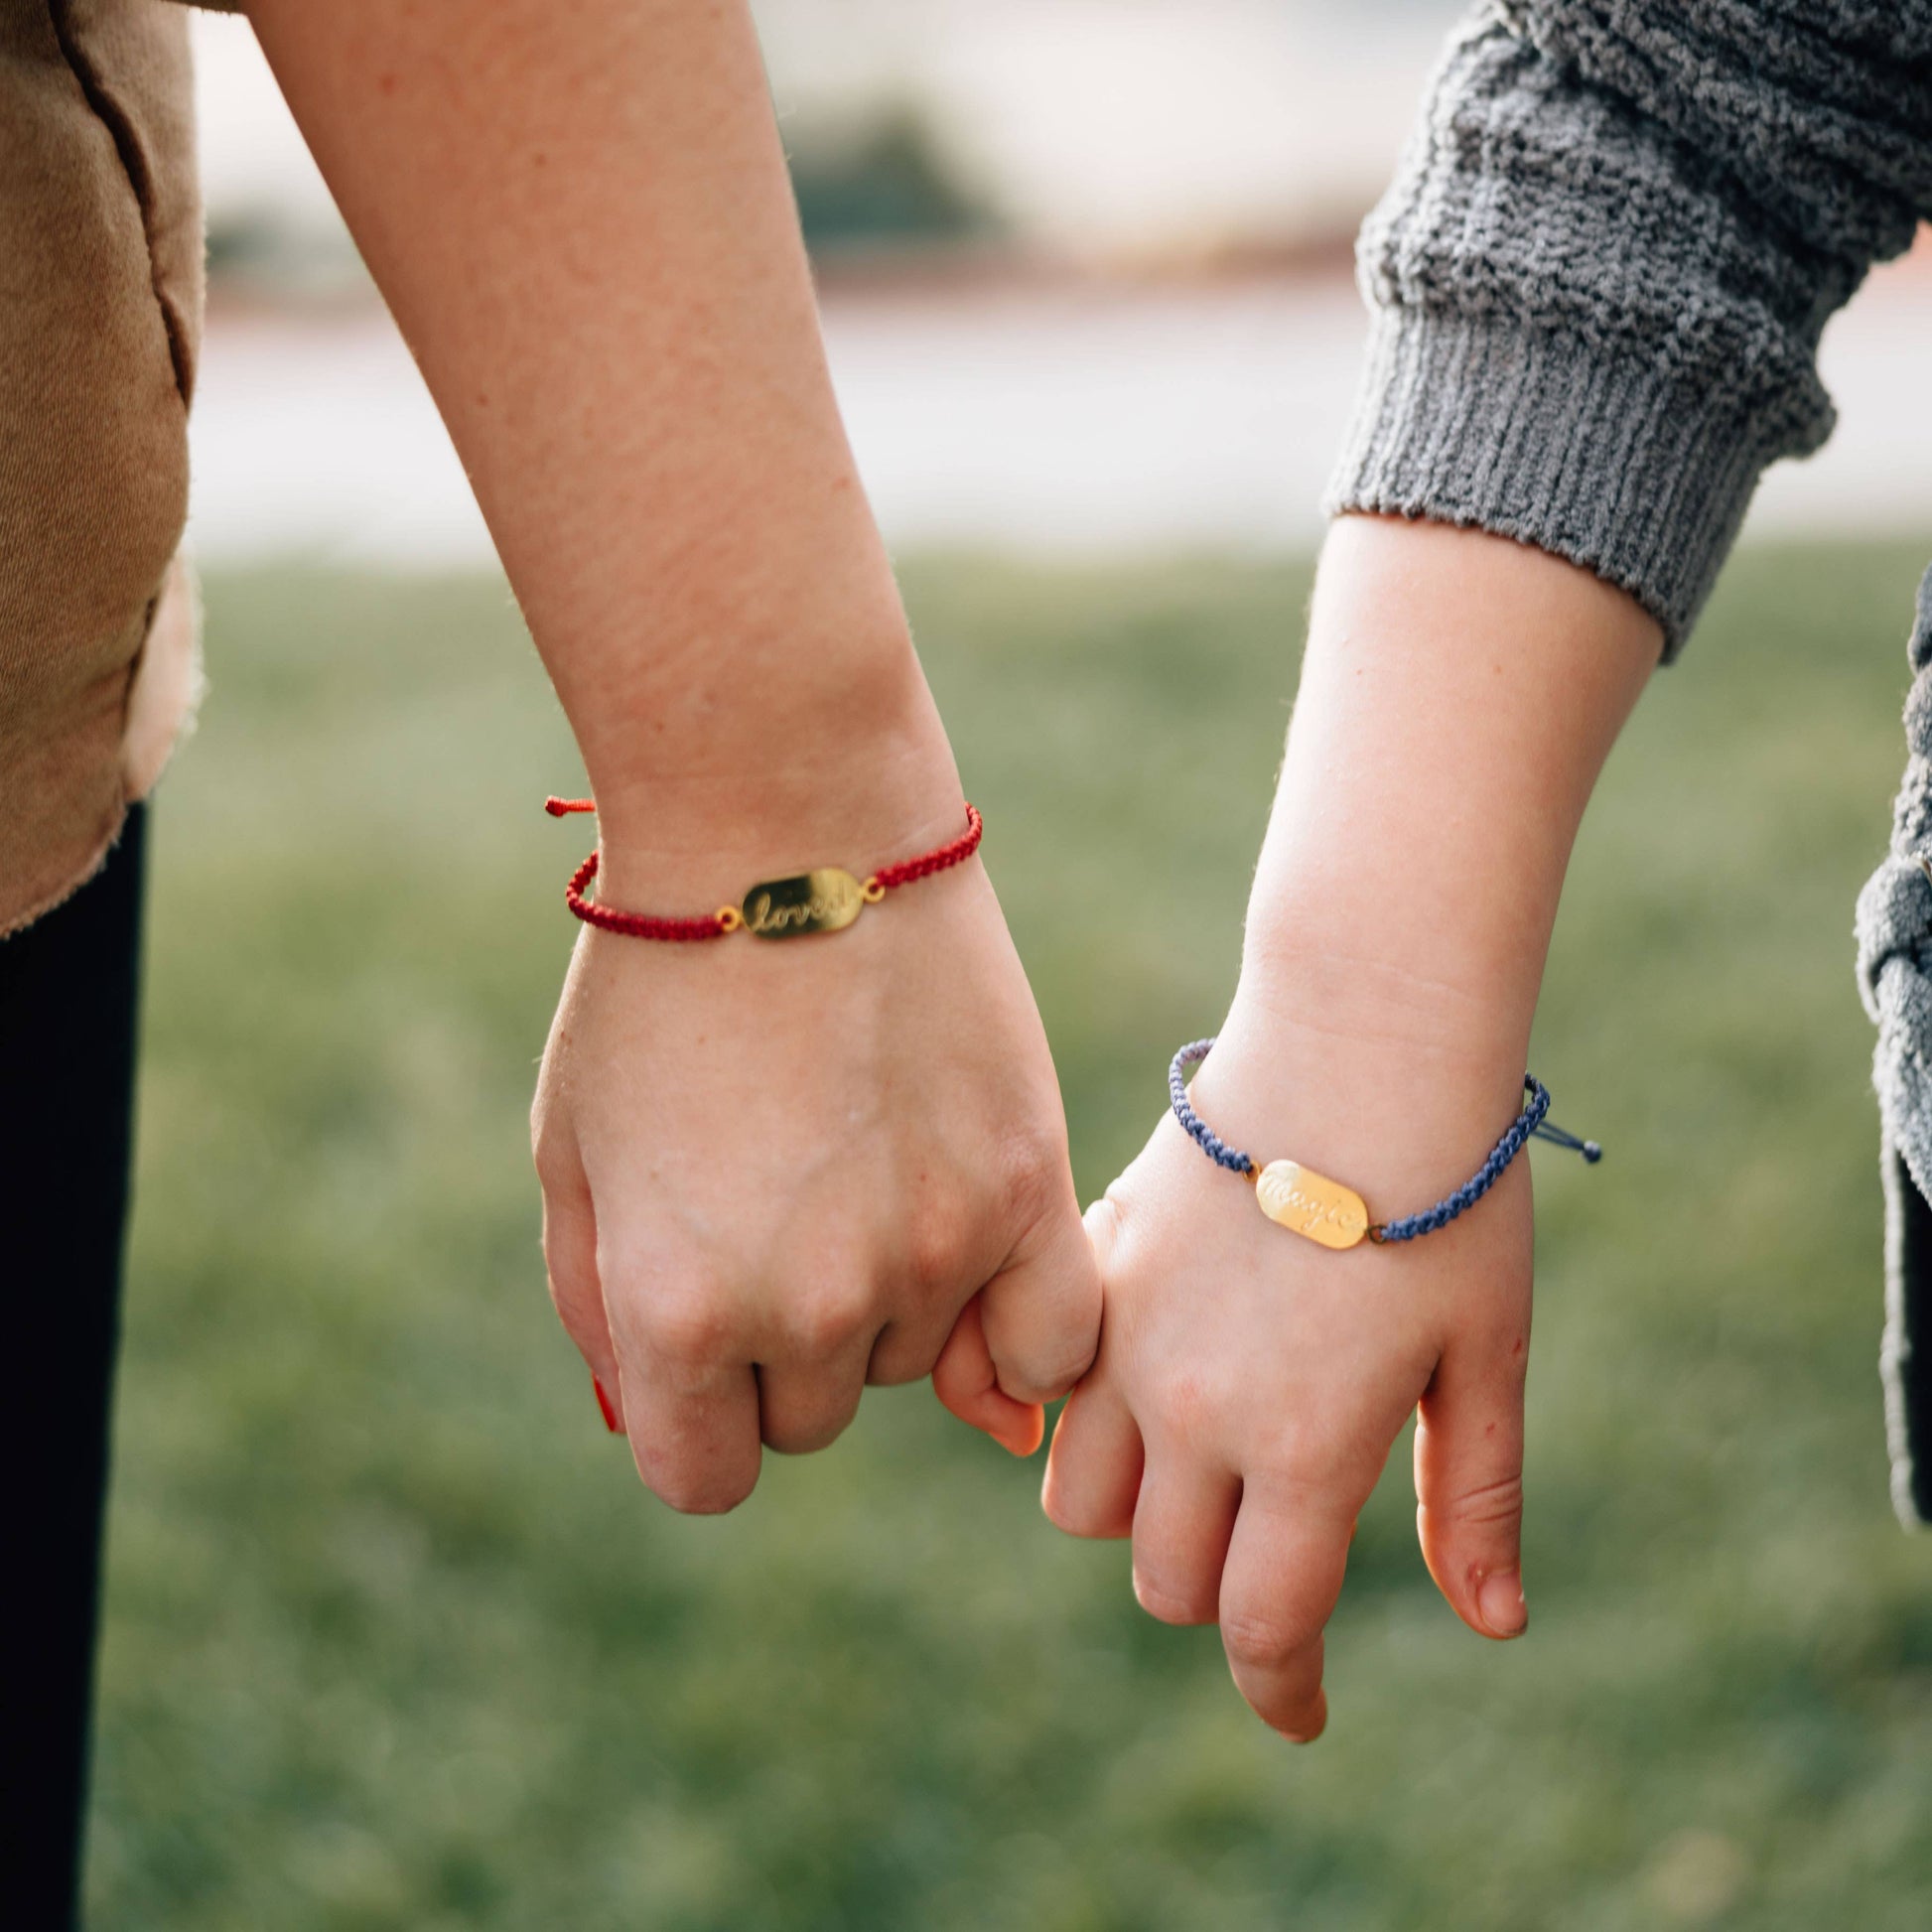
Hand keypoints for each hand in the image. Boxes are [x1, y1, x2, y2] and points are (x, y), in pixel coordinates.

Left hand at [531, 802, 1100, 1511]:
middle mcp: (805, 1307)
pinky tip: (980, 1246)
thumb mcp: (577, 1157)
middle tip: (785, 1205)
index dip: (698, 1414)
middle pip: (812, 1415)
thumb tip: (662, 1422)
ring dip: (892, 1300)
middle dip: (786, 1343)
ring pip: (920, 1364)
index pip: (703, 1476)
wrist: (783, 828)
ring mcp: (931, 1254)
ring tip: (863, 1154)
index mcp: (675, 1311)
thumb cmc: (657, 988)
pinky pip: (1052, 1345)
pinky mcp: (1027, 1190)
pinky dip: (1018, 1325)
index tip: (709, 1339)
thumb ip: (605, 1315)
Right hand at [1041, 1005, 1535, 1740]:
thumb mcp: (1484, 1352)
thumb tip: (1492, 1626)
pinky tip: (1147, 1376)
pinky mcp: (1093, 1272)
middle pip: (1165, 1580)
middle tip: (1275, 1550)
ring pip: (1083, 1501)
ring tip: (1202, 1463)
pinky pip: (1051, 1392)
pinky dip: (1084, 1420)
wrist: (1358, 1039)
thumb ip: (1473, 1497)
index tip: (1302, 1711)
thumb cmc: (1448, 1196)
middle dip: (1221, 1595)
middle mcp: (1195, 1413)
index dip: (1283, 1692)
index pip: (1261, 1627)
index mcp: (1304, 1449)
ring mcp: (1127, 1341)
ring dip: (1139, 1513)